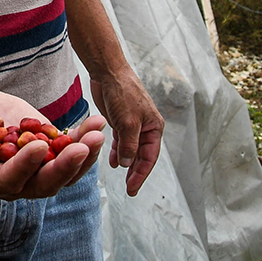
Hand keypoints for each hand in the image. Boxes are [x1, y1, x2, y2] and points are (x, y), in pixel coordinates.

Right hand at [0, 89, 105, 200]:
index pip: (12, 180)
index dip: (27, 165)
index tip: (39, 145)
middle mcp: (17, 183)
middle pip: (46, 183)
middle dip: (66, 166)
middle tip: (81, 147)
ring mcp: (36, 168)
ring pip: (65, 171)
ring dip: (83, 154)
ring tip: (96, 133)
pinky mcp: (48, 150)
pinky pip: (70, 149)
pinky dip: (84, 137)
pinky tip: (96, 123)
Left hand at [89, 68, 162, 196]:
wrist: (108, 71)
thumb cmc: (122, 93)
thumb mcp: (127, 122)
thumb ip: (129, 145)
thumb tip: (128, 164)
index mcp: (154, 127)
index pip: (150, 157)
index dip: (141, 174)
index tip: (133, 189)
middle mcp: (146, 126)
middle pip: (142, 155)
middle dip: (136, 172)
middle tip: (129, 189)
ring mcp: (133, 123)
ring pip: (131, 149)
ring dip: (127, 163)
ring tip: (122, 178)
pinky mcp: (120, 120)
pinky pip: (121, 140)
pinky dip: (118, 151)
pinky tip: (114, 161)